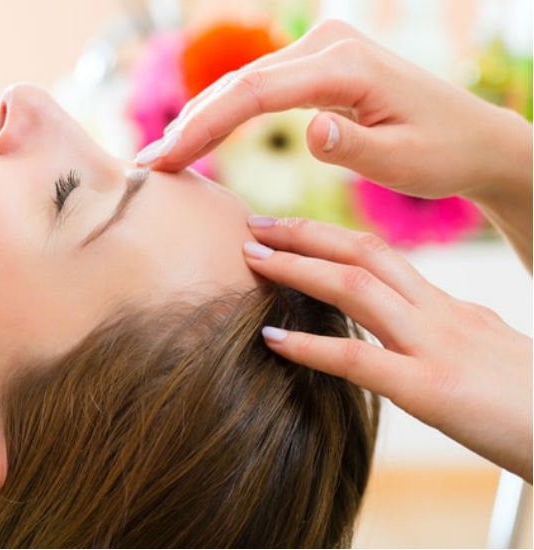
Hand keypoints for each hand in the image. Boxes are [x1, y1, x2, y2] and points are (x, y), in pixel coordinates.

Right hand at [137, 19, 531, 204]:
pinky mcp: (317, 64)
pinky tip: (195, 136)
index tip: (165, 162)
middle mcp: (327, 44)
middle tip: (146, 167)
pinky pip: (257, 87)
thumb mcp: (404, 161)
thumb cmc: (442, 152)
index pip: (255, 95)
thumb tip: (310, 129)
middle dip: (188, 125)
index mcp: (345, 64)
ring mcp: (320, 49)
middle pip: (238, 84)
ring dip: (199, 118)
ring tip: (160, 157)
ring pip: (242, 83)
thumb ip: (356, 147)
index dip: (203, 128)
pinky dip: (223, 112)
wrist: (473, 137)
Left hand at [241, 215, 531, 481]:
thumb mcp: (489, 349)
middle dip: (304, 236)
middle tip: (253, 227)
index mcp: (449, 308)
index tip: (287, 228)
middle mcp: (440, 315)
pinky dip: (309, 347)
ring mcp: (435, 348)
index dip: (330, 237)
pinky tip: (270, 339)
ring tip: (250, 262)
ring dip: (297, 271)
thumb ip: (457, 327)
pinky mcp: (432, 390)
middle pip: (364, 255)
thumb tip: (435, 316)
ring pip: (357, 291)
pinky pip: (359, 361)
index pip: (382, 255)